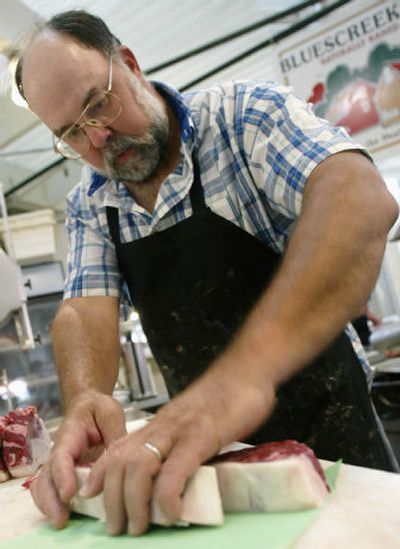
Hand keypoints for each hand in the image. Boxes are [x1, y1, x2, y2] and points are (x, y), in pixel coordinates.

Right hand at [30, 391, 125, 527]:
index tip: (69, 494)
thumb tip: (120, 460)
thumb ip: (114, 434)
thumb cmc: (98, 408)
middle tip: (62, 518)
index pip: (61, 457)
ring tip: (62, 521)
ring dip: (49, 504)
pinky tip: (65, 515)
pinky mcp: (64, 474)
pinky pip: (51, 490)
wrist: (89, 404)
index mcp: (70, 435)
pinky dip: (53, 503)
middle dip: (51, 499)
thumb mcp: (110, 413)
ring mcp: (59, 465)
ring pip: (44, 486)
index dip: (63, 476)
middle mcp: (59, 452)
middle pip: (46, 477)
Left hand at [80, 375, 274, 535]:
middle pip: (121, 462)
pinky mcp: (201, 436)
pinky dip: (167, 496)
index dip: (100, 474)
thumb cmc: (223, 398)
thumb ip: (178, 443)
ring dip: (133, 503)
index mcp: (158, 425)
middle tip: (117, 527)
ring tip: (139, 528)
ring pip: (139, 467)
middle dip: (112, 499)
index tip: (90, 494)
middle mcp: (162, 427)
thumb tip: (175, 474)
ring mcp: (179, 431)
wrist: (244, 372)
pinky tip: (172, 513)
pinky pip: (174, 470)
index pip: (117, 449)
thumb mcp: (190, 422)